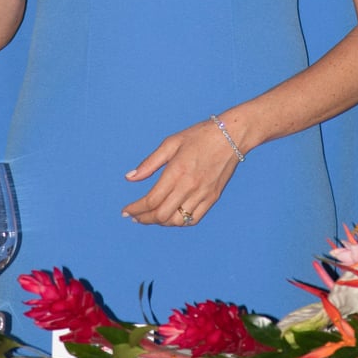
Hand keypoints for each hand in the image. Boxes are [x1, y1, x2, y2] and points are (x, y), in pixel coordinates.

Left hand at [121, 119, 241, 227]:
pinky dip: (179, 221)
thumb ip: (149, 163)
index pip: (151, 200)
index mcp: (177, 171)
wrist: (231, 135)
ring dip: (160, 222)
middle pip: (162, 214)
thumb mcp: (171, 143)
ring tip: (150, 217)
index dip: (136, 209)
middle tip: (135, 216)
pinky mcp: (212, 198)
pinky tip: (171, 216)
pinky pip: (193, 219)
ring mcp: (203, 194)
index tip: (125, 211)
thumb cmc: (200, 135)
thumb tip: (129, 178)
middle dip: (144, 218)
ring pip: (177, 221)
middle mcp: (189, 186)